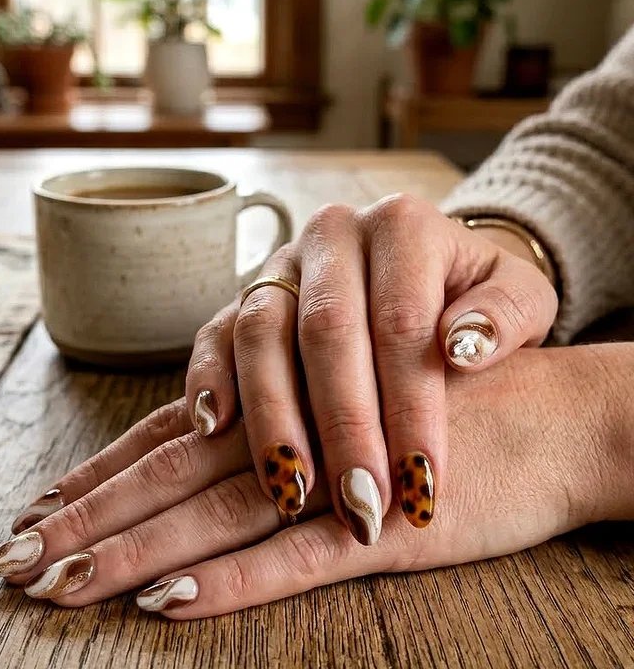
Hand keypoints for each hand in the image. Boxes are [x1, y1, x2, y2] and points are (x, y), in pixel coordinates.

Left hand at [0, 344, 631, 616]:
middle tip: (15, 563)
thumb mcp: (353, 394)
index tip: (37, 509)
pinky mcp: (383, 531)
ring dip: (134, 553)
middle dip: (89, 521)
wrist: (551, 415)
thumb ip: (282, 413)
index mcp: (278, 401)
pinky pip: (295, 560)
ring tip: (64, 588)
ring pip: (212, 518)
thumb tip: (201, 437)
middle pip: (170, 478)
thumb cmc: (448, 403)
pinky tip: (172, 600)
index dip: (100, 473)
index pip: (168, 439)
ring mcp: (333, 482)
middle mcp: (290, 432)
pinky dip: (232, 581)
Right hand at [186, 194, 557, 542]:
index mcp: (403, 224)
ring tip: (290, 488)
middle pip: (325, 328)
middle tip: (357, 504)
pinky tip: (212, 429)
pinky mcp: (246, 293)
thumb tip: (462, 348)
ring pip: (261, 331)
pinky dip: (209, 378)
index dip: (409, 407)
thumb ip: (504, 315)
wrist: (424, 267)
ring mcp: (281, 262)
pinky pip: (216, 331)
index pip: (402, 321)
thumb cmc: (474, 295)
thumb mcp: (518, 295)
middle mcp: (332, 234)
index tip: (420, 485)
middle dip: (341, 425)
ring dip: (273, 416)